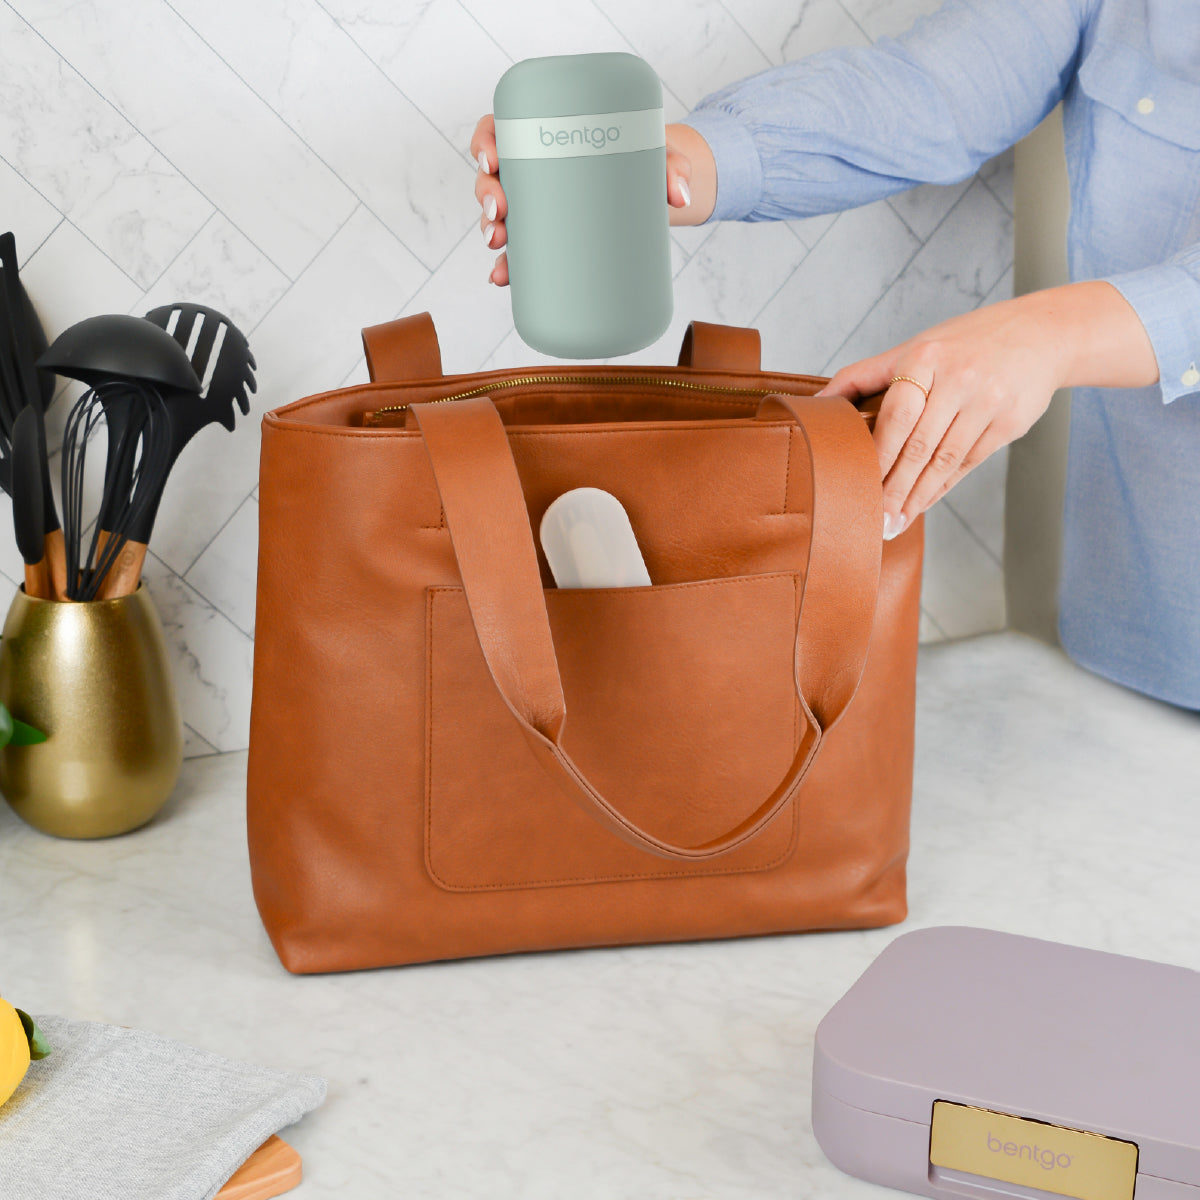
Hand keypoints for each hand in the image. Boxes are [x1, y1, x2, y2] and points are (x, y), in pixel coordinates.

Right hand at [470, 116, 715, 285]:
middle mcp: (535, 168)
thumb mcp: (658, 153)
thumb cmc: (647, 158)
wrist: (656, 192)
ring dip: (490, 229)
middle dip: (485, 193)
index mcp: (547, 132)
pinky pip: (520, 250)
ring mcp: (538, 205)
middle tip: (499, 210)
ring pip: (499, 213)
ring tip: (498, 243)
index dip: (485, 140)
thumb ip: (672, 166)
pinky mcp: (549, 237)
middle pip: (493, 175)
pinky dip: (508, 265)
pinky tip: (501, 276)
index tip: (492, 157)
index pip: (501, 127)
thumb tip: (679, 196)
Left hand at [818, 282, 1158, 538]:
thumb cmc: (964, 344)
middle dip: (893, 488)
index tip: (855, 484)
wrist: (1042, 334)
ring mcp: (987, 402)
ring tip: (894, 523)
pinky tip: (922, 504)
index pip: (894, 416)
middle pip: (917, 446)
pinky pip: (967, 463)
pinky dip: (942, 487)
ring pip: (943, 461)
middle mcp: (959, 379)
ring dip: (916, 497)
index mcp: (926, 357)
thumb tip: (817, 402)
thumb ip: (865, 375)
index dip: (876, 455)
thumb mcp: (916, 347)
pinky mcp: (1009, 422)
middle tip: (873, 521)